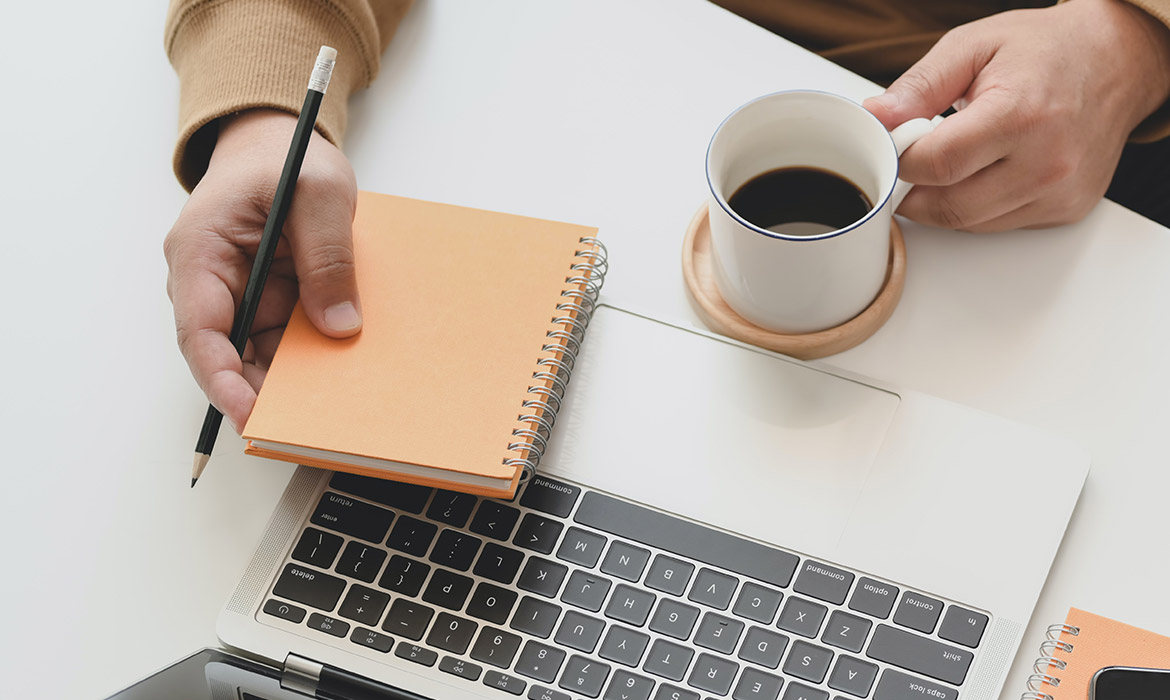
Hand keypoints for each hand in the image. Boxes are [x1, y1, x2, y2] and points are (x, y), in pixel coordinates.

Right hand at [164, 109, 361, 431]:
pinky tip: (341, 377)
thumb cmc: (288, 156)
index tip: (249, 413)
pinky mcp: (267, 303)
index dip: (221, 380)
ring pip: (258, 357)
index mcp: (201, 252)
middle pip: (229, 356)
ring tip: (332, 408)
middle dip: (265, 392)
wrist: (281, 145)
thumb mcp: (320, 191)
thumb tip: (338, 325)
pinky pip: (284, 343)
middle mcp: (211, 283)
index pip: (200, 331)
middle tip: (307, 424)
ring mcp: (240, 297)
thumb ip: (327, 254)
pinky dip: (309, 361)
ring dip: (292, 381)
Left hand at [864, 0, 1169, 231]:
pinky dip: (979, 206)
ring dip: (946, 200)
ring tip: (955, 158)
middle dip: (917, 189)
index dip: (903, 161)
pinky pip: (1000, 224)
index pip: (937, 165)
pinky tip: (987, 170)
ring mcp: (1060, 192)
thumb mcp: (973, 47)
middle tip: (916, 159)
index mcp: (1020, 116)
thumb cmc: (1046, 50)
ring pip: (970, 223)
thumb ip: (919, 86)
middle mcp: (1047, 161)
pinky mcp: (1067, 209)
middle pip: (949, 206)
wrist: (1116, 60)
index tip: (896, 147)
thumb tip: (876, 117)